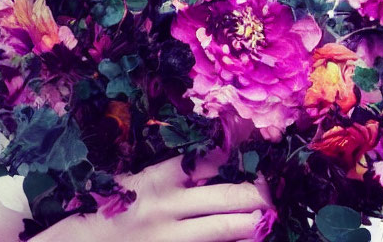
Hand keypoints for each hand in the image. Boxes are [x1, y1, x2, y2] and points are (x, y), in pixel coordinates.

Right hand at [75, 152, 271, 241]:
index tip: (253, 150)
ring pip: (224, 229)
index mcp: (159, 177)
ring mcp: (170, 238)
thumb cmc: (113, 206)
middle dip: (255, 193)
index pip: (209, 158)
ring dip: (251, 223)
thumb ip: (173, 171)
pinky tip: (244, 241)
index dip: (236, 153)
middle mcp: (168, 206)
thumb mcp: (137, 179)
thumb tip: (217, 158)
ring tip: (265, 218)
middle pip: (226, 195)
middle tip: (269, 191)